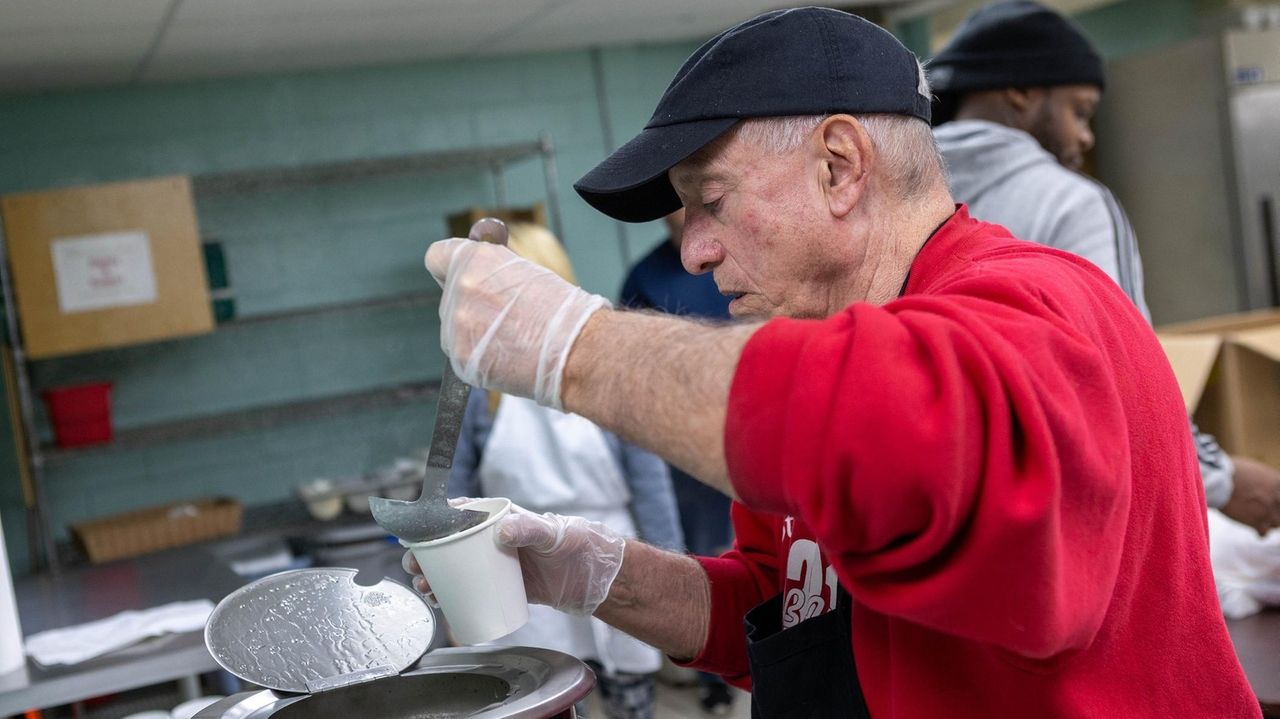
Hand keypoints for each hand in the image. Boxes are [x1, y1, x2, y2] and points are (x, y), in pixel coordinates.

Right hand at [403, 502, 626, 615]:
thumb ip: (528, 529)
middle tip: (415, 565)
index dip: (435, 520)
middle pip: (450, 543)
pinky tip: (439, 601)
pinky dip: (451, 594)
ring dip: (434, 576)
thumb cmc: (574, 543)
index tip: (417, 531)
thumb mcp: (551, 533)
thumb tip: (502, 531)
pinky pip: (469, 589)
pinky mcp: (500, 585)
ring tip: (425, 587)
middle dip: (427, 553)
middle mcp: (493, 539)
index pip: (461, 513)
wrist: (592, 577)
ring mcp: (495, 563)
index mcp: (500, 518)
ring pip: (455, 567)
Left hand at [425, 239, 609, 408]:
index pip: (437, 257)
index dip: (449, 268)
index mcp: (475, 260)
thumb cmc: (563, 311)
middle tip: (507, 319)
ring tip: (512, 340)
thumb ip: (493, 272)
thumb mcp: (526, 272)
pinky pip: (463, 356)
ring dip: (475, 334)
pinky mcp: (460, 358)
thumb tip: (480, 275)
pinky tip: (508, 357)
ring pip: (454, 330)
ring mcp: (456, 326)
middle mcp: (460, 289)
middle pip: (449, 298)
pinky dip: (481, 358)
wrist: (577, 350)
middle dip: (471, 307)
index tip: (462, 277)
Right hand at [1220, 457, 1279, 535]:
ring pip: (1276, 523)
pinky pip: (1263, 533)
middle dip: (1274, 510)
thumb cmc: (1231, 471)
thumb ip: (1262, 479)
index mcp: (1277, 482)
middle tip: (1264, 509)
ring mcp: (1268, 511)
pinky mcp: (1257, 523)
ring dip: (1268, 521)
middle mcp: (1276, 498)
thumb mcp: (1253, 469)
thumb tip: (1258, 482)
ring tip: (1258, 518)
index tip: (1270, 499)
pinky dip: (1259, 531)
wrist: (1219, 481)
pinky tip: (1253, 527)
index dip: (1276, 498)